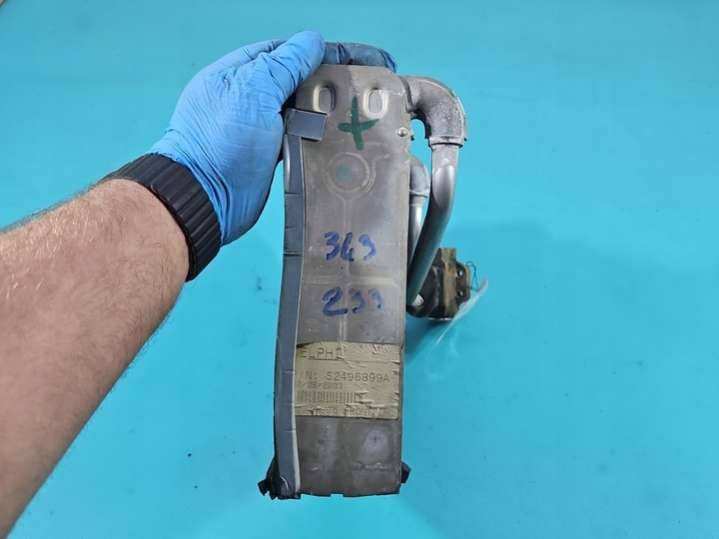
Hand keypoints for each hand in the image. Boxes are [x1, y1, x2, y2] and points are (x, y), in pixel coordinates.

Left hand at [151, 31, 395, 243]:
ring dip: (329, 110)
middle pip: (299, 80)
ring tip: (362, 112)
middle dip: (333, 80)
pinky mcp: (271, 155)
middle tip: (370, 87)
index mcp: (241, 73)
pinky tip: (341, 137)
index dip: (326, 51)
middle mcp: (250, 97)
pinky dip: (319, 136)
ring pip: (302, 110)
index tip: (361, 59)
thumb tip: (312, 41)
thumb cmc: (222, 140)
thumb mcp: (253, 91)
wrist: (205, 198)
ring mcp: (260, 128)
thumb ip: (284, 65)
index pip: (289, 51)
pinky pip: (300, 138)